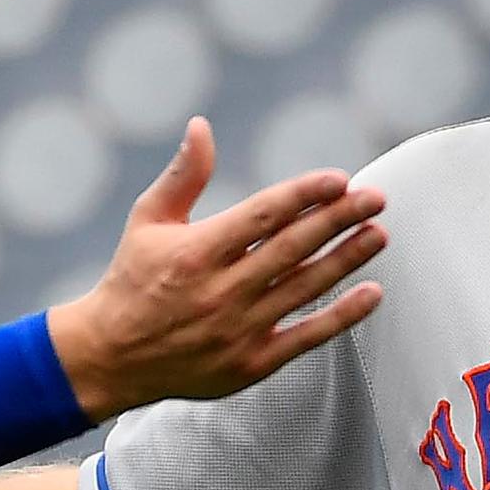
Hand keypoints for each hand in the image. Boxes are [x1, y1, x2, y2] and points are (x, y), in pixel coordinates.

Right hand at [42, 119, 385, 417]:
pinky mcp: (250, 363)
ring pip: (304, 288)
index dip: (304, 195)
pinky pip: (305, 337)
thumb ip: (184, 176)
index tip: (339, 179)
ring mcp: (237, 330)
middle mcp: (220, 291)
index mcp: (195, 252)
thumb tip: (202, 125)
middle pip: (292, 248)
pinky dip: (341, 316)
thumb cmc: (132, 280)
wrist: (111, 357)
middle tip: (376, 198)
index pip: (262, 216)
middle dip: (339, 220)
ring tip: (379, 234)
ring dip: (347, 260)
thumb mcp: (148, 221)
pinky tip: (372, 293)